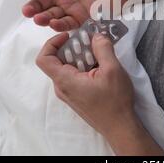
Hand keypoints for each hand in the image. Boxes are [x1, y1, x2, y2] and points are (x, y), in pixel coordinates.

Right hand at [19, 0, 126, 30]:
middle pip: (42, 2)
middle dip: (33, 7)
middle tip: (27, 11)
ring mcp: (71, 7)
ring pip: (52, 15)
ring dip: (43, 18)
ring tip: (38, 19)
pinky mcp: (83, 18)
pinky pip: (68, 24)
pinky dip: (60, 26)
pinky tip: (54, 24)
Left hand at [36, 32, 163, 154]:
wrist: (119, 126)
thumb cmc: (114, 101)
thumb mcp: (112, 70)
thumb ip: (103, 49)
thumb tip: (96, 35)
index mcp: (65, 80)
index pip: (44, 58)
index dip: (52, 43)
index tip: (69, 36)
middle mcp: (62, 88)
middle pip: (57, 60)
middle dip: (73, 47)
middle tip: (90, 42)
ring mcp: (69, 93)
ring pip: (67, 68)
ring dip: (81, 56)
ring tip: (99, 54)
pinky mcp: (77, 97)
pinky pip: (74, 76)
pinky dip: (84, 66)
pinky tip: (100, 67)